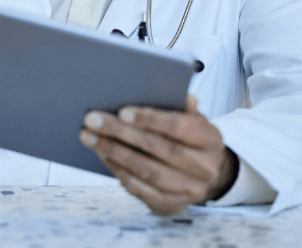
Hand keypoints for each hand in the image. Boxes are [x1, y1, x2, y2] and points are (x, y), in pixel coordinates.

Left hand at [79, 95, 237, 214]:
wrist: (208, 175)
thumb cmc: (192, 138)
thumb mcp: (194, 118)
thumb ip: (182, 105)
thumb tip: (180, 95)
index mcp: (211, 139)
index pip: (178, 127)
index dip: (150, 119)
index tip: (122, 111)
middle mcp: (204, 167)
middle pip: (157, 148)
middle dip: (121, 133)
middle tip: (92, 120)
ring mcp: (190, 190)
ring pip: (147, 170)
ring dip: (114, 152)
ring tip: (90, 137)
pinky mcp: (173, 205)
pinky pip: (142, 190)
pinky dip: (120, 172)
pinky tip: (103, 155)